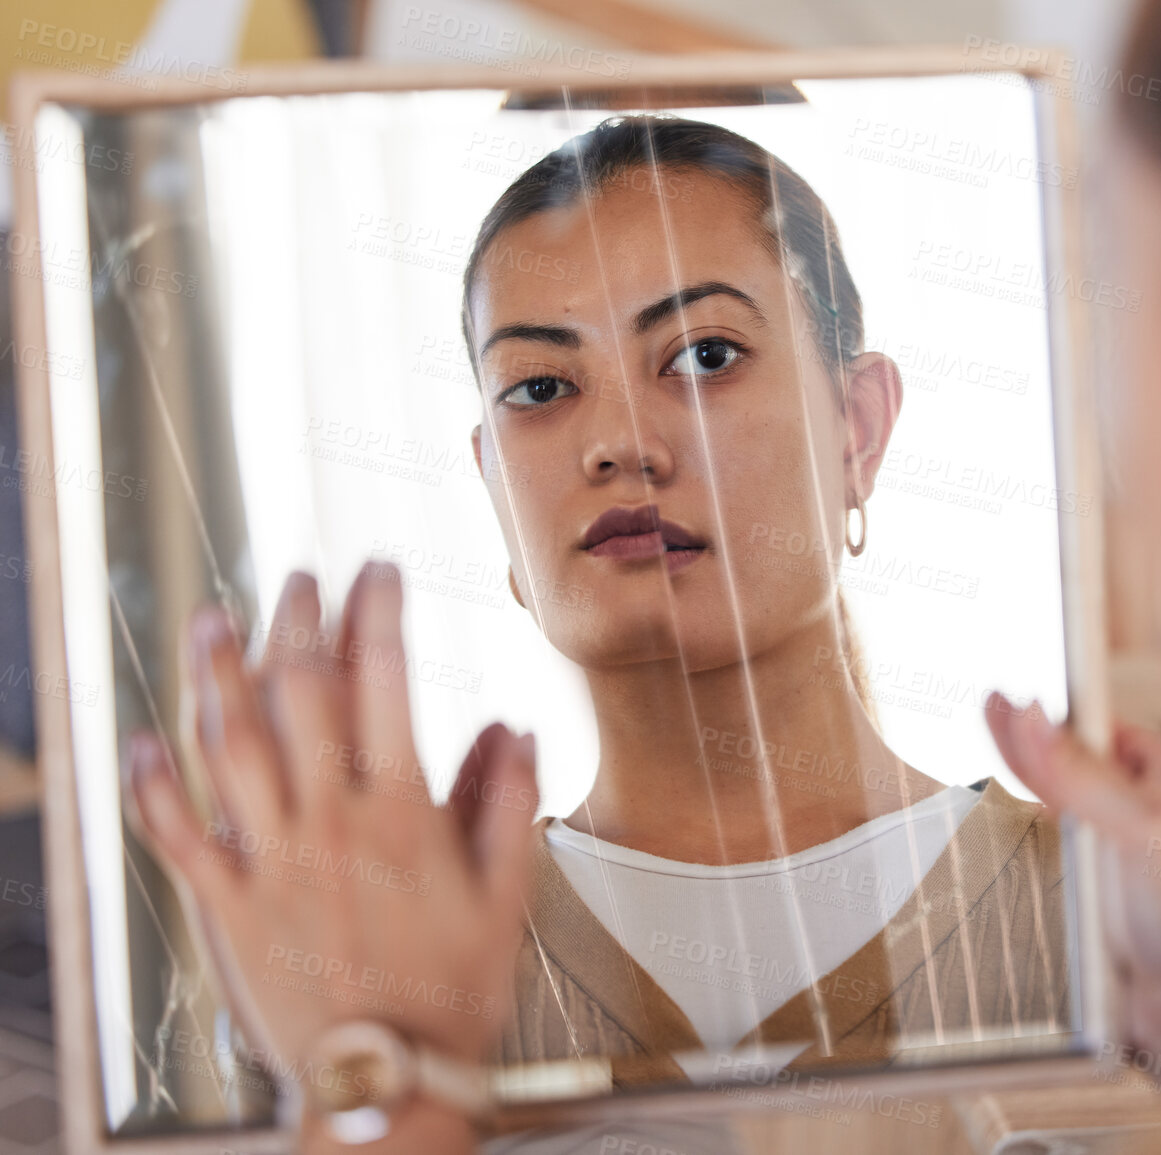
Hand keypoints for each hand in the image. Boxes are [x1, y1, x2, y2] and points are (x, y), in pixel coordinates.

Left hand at [123, 563, 538, 1091]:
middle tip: (298, 575)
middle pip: (301, 693)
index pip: (386, 682)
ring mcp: (272, 860)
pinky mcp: (227, 904)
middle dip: (299, 620)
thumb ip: (510, 804)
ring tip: (212, 620)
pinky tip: (143, 743)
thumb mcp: (508, 896)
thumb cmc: (449, 993)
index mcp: (404, 813)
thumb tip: (514, 730)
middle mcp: (331, 823)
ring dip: (217, 675)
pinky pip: (179, 834)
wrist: (388, 1078)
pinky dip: (154, 786)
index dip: (379, 613)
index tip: (379, 571)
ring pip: (231, 747)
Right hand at [984, 693, 1160, 1063]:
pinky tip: (1004, 796)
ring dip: (1019, 774)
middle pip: (1064, 753)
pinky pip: (1044, 834)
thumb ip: (1080, 774)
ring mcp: (1108, 836)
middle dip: (1026, 735)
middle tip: (986, 705)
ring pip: (1051, 792)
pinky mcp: (1086, 876)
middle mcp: (1136, 796)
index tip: (1005, 693)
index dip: (1048, 710)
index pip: (1090, 722)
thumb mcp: (1137, 829)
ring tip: (990, 731)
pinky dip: (1020, 816)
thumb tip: (1032, 719)